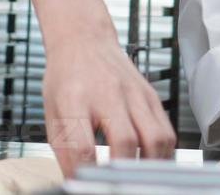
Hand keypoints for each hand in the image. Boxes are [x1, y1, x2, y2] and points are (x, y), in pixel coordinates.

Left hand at [42, 29, 174, 176]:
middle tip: (118, 184)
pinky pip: (167, 131)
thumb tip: (78, 182)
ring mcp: (134, 93)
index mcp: (74, 99)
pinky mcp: (151, 95)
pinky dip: (162, 154)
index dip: (87, 173)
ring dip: (149, 166)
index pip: (83, 146)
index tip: (89, 184)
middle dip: (123, 172)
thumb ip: (65, 150)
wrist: (84, 40)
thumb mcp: (52, 113)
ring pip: (155, 138)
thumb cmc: (66, 78)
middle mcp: (108, 93)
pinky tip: (150, 162)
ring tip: (138, 177)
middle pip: (125, 140)